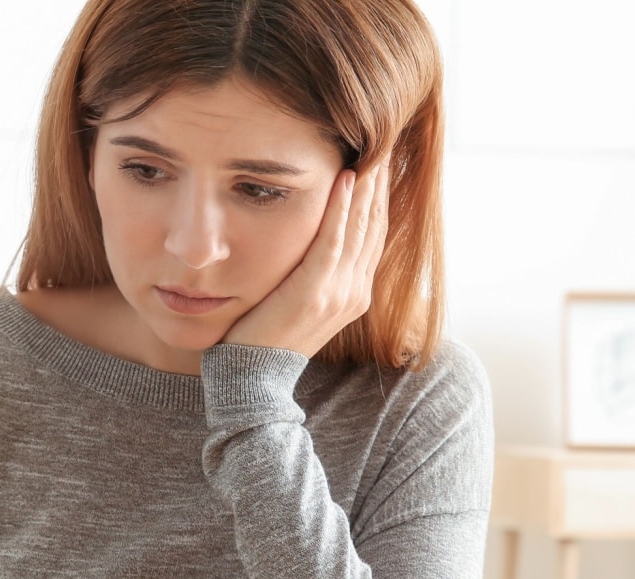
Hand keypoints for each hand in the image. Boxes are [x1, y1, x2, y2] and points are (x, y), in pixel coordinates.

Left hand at [223, 159, 389, 356]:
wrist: (252, 380)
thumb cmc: (263, 339)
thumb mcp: (296, 303)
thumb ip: (310, 275)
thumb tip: (306, 246)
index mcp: (353, 293)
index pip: (372, 234)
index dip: (377, 196)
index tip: (378, 161)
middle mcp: (354, 291)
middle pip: (374, 224)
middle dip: (378, 182)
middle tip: (382, 142)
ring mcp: (340, 292)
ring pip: (360, 226)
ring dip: (366, 185)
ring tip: (369, 148)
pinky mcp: (316, 291)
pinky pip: (335, 240)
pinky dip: (342, 208)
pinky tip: (346, 178)